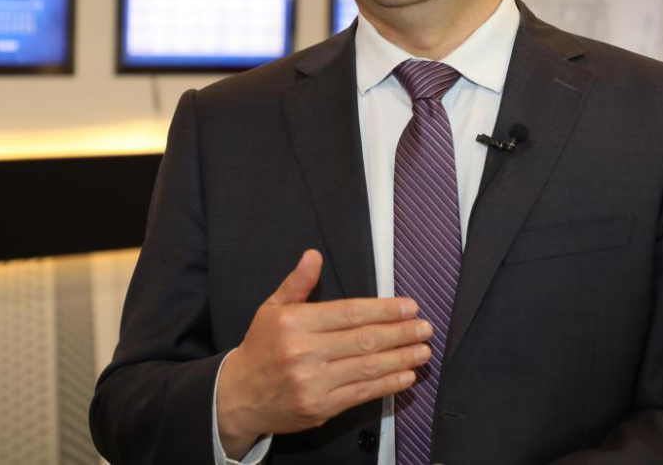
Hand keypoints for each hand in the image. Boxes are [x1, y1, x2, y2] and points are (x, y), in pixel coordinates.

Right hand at [216, 249, 430, 457]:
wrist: (238, 396)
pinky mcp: (320, 408)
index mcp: (294, 322)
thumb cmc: (260, 348)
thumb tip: (313, 255)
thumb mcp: (271, 309)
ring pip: (367, 367)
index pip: (350, 313)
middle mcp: (304, 352)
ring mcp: (313, 382)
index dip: (385, 310)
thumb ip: (297, 283)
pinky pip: (361, 394)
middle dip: (401, 332)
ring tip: (423, 350)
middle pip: (364, 339)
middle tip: (425, 327)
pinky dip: (387, 385)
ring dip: (401, 358)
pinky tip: (406, 376)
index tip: (409, 307)